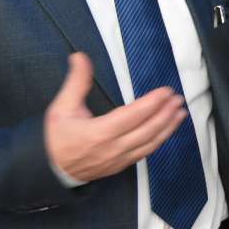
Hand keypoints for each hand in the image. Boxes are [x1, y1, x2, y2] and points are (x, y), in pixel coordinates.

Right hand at [44, 53, 187, 181]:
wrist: (48, 171)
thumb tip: (80, 57)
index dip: (152, 103)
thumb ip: (76, 82)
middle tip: (179, 99)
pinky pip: (144, 154)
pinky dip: (158, 141)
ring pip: (150, 144)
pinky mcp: (120, 166)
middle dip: (166, 114)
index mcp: (99, 133)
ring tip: (180, 113)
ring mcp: (118, 160)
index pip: (133, 116)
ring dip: (167, 128)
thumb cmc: (55, 138)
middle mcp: (113, 148)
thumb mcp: (61, 107)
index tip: (166, 91)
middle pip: (147, 131)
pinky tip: (166, 131)